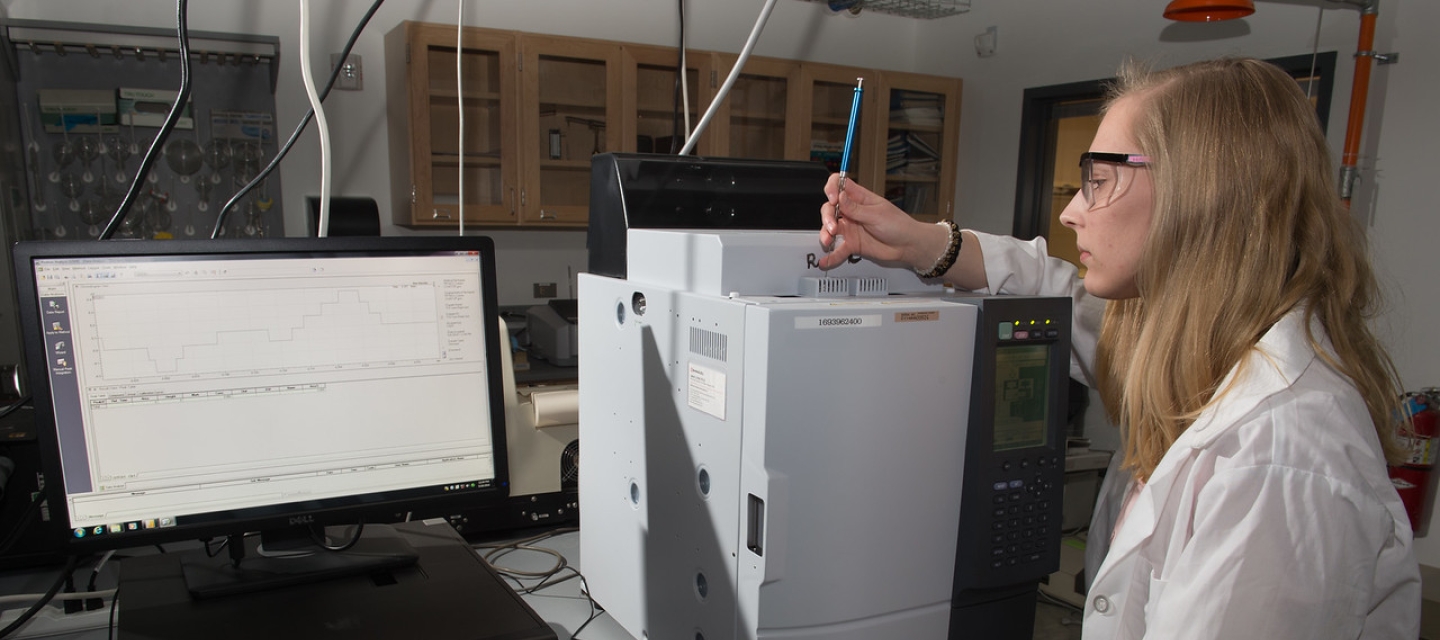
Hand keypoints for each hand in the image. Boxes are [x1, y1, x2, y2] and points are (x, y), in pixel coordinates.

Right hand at [817, 174, 936, 270]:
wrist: (907, 246)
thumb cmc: (899, 225)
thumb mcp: (876, 214)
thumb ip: (855, 209)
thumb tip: (840, 197)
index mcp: (859, 198)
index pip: (839, 185)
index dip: (832, 188)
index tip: (833, 198)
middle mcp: (852, 212)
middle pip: (830, 208)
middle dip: (827, 216)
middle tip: (832, 226)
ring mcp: (851, 228)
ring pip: (830, 228)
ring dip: (825, 234)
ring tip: (828, 241)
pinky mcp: (852, 244)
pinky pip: (838, 250)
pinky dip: (831, 256)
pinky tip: (825, 260)